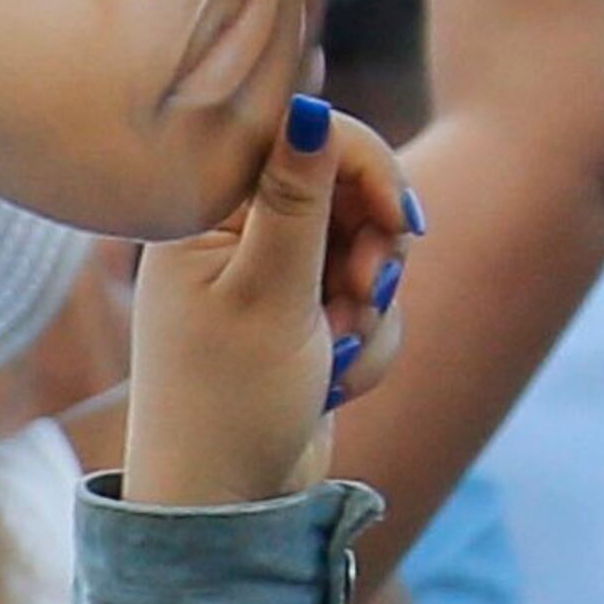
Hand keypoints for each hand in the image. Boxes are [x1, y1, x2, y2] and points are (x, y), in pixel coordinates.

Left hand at [125, 93, 413, 505]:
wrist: (226, 503)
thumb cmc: (229, 401)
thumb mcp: (269, 293)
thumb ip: (295, 197)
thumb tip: (303, 100)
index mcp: (204, 215)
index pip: (302, 138)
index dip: (365, 169)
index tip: (400, 221)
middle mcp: (232, 237)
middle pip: (348, 195)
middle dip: (371, 253)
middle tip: (360, 298)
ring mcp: (271, 280)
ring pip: (367, 257)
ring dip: (370, 312)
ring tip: (334, 355)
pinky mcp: (302, 320)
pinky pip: (366, 308)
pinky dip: (364, 346)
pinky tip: (332, 384)